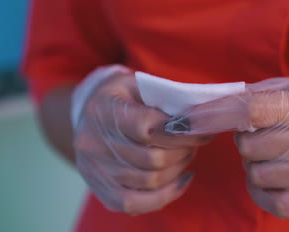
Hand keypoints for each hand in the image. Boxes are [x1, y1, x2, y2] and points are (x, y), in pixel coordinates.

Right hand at [72, 66, 208, 214]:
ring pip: (149, 182)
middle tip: (195, 141)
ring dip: (177, 169)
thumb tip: (199, 119)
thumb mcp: (138, 84)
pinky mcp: (100, 190)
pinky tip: (180, 179)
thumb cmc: (121, 97)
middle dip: (183, 151)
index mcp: (103, 110)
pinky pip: (136, 204)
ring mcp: (94, 170)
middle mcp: (93, 143)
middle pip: (152, 159)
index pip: (147, 128)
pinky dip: (165, 195)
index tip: (201, 128)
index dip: (182, 132)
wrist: (86, 115)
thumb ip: (165, 99)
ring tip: (186, 155)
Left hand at [165, 77, 288, 219]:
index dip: (213, 116)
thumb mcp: (286, 89)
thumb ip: (248, 98)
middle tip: (263, 134)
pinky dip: (264, 189)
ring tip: (276, 153)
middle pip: (251, 147)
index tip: (182, 122)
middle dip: (245, 141)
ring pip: (258, 175)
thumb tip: (197, 112)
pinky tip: (278, 176)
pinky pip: (273, 202)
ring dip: (255, 165)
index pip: (252, 110)